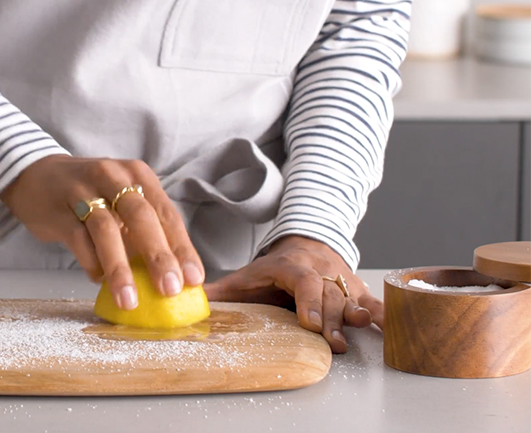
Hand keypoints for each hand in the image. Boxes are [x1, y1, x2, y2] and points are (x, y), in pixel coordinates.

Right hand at [0, 154, 204, 309]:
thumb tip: (172, 277)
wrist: (36, 176)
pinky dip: (91, 263)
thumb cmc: (91, 194)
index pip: (167, 213)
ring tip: (129, 300)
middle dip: (157, 256)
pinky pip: (78, 239)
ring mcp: (83, 190)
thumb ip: (144, 231)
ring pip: (106, 229)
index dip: (182, 247)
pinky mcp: (58, 208)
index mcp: (138, 175)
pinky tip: (98, 280)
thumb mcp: (121, 200)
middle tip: (169, 289)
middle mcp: (113, 177)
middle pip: (140, 217)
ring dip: (119, 268)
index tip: (194, 279)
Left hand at [204, 235, 380, 353]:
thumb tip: (190, 302)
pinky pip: (373, 300)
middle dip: (330, 317)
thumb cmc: (271, 269)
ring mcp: (340, 278)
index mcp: (289, 265)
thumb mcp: (246, 276)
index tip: (310, 321)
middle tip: (331, 340)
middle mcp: (318, 269)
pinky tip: (393, 328)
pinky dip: (382, 314)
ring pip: (350, 296)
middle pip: (327, 292)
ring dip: (354, 316)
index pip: (301, 279)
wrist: (304, 243)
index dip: (308, 298)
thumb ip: (220, 292)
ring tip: (357, 331)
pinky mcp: (356, 289)